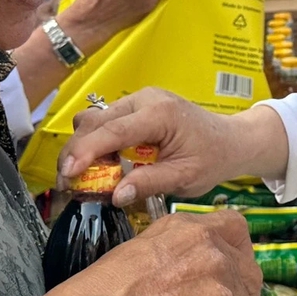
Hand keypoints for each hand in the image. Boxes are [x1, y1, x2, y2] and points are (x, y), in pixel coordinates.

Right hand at [53, 209, 259, 295]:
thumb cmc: (106, 289)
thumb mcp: (145, 248)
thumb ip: (180, 251)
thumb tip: (192, 266)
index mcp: (193, 230)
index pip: (236, 229)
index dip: (235, 250)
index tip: (227, 265)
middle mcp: (215, 253)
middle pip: (249, 271)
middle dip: (236, 290)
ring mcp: (224, 288)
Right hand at [59, 87, 289, 207]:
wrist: (230, 140)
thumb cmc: (212, 158)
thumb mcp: (185, 177)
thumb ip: (150, 183)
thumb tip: (117, 196)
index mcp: (160, 114)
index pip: (113, 131)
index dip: (86, 152)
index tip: (67, 173)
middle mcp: (145, 99)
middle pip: (94, 122)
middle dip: (76, 152)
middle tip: (67, 184)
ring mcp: (138, 99)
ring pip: (93, 119)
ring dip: (83, 147)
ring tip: (83, 177)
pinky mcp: (134, 106)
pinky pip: (104, 122)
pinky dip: (95, 143)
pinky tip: (101, 165)